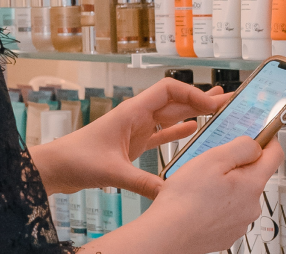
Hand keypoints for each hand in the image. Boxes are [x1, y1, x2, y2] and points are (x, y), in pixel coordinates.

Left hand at [30, 78, 228, 197]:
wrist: (56, 167)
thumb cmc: (76, 159)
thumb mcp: (112, 172)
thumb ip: (143, 183)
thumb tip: (170, 194)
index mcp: (132, 112)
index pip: (169, 90)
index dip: (192, 94)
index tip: (212, 105)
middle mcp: (137, 116)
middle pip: (175, 102)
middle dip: (201, 100)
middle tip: (228, 100)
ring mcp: (136, 129)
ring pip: (171, 117)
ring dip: (194, 113)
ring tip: (218, 110)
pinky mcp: (133, 144)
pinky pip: (162, 134)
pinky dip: (179, 132)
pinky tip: (195, 131)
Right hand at [140, 136, 281, 253]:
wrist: (167, 234)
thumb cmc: (185, 200)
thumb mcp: (213, 159)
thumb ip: (241, 147)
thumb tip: (255, 144)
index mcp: (252, 185)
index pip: (275, 155)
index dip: (267, 140)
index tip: (258, 134)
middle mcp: (251, 206)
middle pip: (254, 175)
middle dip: (237, 165)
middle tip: (213, 161)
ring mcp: (240, 222)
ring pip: (239, 194)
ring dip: (226, 185)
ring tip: (200, 185)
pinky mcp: (227, 233)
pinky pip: (228, 211)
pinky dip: (217, 203)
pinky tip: (200, 202)